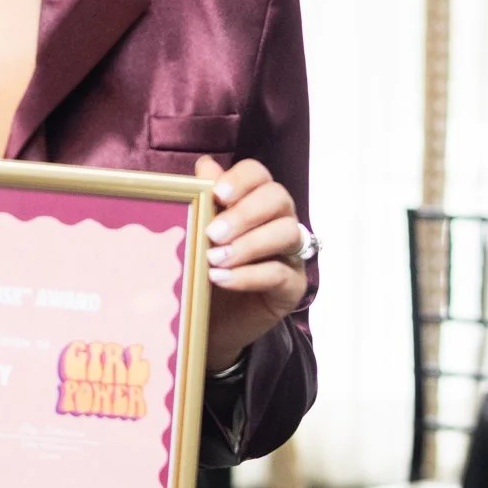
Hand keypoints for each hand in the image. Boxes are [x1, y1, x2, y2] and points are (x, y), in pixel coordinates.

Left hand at [199, 157, 311, 365]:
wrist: (205, 322)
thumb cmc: (201, 271)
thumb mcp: (195, 235)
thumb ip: (203, 201)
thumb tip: (205, 165)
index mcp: (254, 201)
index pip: (259, 174)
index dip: (241, 179)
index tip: (218, 195)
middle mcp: (279, 221)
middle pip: (279, 198)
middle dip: (245, 213)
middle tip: (212, 233)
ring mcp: (290, 254)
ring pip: (287, 233)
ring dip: (249, 244)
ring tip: (213, 259)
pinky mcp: (292, 287)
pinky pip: (280, 274)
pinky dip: (248, 275)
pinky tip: (220, 278)